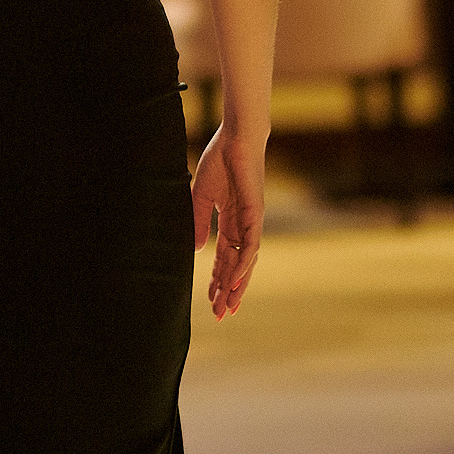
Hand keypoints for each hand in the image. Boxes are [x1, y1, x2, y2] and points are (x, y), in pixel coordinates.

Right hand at [190, 124, 265, 319]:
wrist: (236, 137)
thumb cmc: (220, 161)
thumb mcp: (201, 197)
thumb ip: (199, 223)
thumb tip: (198, 251)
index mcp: (231, 222)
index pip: (225, 258)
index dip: (218, 280)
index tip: (210, 301)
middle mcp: (244, 226)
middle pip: (237, 266)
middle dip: (228, 291)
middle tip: (220, 315)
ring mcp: (251, 221)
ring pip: (246, 261)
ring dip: (237, 284)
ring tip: (228, 306)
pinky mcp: (255, 213)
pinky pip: (251, 245)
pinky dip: (244, 264)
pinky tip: (236, 281)